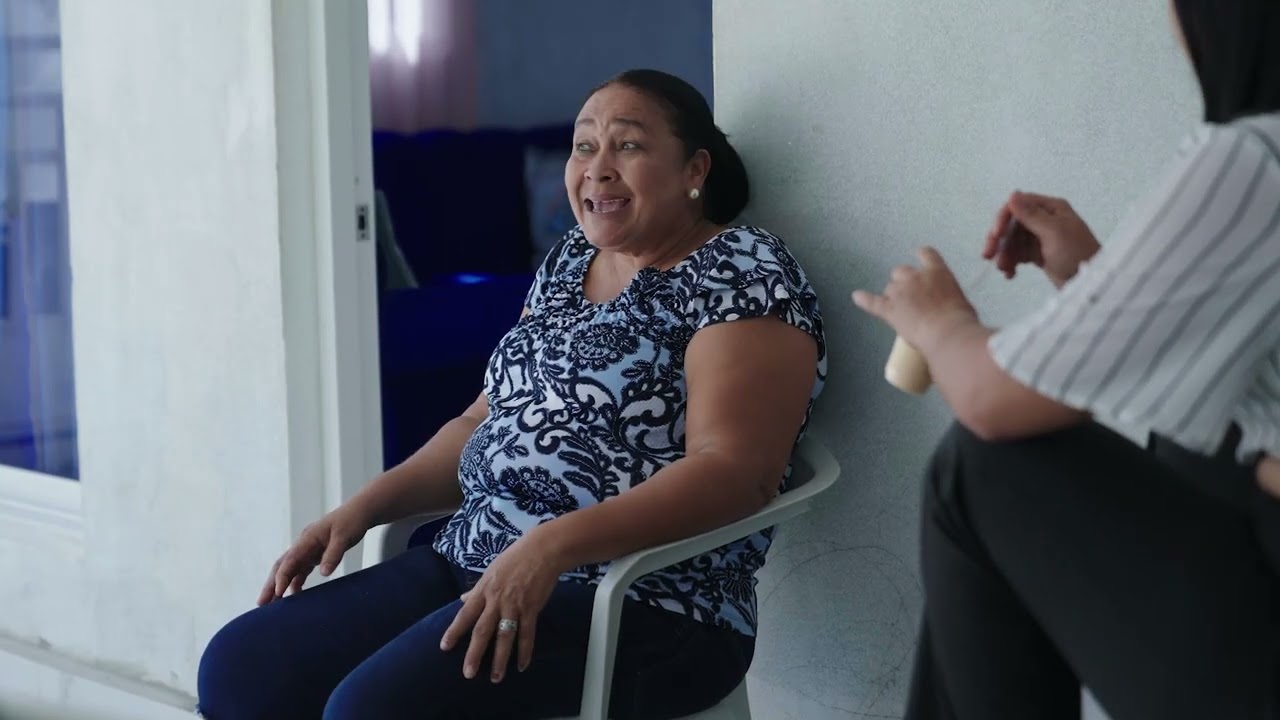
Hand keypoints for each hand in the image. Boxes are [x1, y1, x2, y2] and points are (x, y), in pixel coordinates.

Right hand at [257, 502, 370, 605]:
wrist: (360, 511)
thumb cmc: (352, 521)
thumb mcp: (345, 537)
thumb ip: (333, 554)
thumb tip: (324, 574)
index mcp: (307, 538)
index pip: (290, 560)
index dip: (282, 577)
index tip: (278, 593)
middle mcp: (304, 544)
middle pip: (282, 566)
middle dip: (271, 585)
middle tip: (261, 604)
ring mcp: (308, 550)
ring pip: (289, 570)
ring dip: (280, 586)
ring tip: (272, 605)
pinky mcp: (315, 554)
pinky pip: (301, 570)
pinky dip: (295, 583)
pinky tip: (293, 596)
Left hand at [440, 533, 561, 682]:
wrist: (542, 550)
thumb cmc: (515, 558)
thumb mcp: (491, 570)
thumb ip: (476, 588)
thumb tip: (462, 598)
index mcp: (484, 590)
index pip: (465, 614)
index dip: (454, 631)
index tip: (444, 647)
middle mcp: (496, 600)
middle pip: (482, 630)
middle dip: (474, 653)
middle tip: (468, 673)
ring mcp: (514, 605)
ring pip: (505, 637)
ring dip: (500, 659)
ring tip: (496, 678)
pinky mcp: (531, 609)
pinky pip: (527, 634)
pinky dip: (525, 651)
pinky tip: (522, 665)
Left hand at [852, 247, 979, 355]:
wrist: (947, 332)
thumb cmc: (960, 319)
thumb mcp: (960, 301)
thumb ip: (948, 296)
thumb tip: (947, 307)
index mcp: (937, 272)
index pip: (926, 254)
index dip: (921, 257)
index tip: (920, 259)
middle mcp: (916, 277)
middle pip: (901, 272)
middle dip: (903, 282)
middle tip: (912, 298)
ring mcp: (900, 292)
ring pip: (889, 288)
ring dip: (893, 296)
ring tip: (902, 312)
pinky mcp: (889, 309)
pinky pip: (872, 302)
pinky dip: (864, 299)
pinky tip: (857, 296)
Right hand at [984, 191, 1099, 287]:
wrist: (1091, 283)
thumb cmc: (1076, 254)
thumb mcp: (1054, 232)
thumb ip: (1031, 214)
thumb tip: (1012, 193)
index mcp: (1051, 208)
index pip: (1018, 205)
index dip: (1003, 219)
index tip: (995, 236)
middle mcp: (1045, 219)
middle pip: (1012, 224)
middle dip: (1000, 240)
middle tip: (988, 256)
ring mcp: (1041, 236)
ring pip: (1013, 240)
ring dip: (1005, 253)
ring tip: (1004, 270)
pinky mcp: (1039, 253)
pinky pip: (1018, 253)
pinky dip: (1012, 262)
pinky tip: (1010, 274)